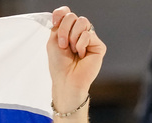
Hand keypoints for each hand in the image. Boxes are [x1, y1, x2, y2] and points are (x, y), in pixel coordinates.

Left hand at [47, 8, 104, 122]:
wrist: (66, 79)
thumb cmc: (59, 64)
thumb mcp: (53, 42)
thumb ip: (58, 26)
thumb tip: (63, 13)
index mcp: (67, 31)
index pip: (66, 13)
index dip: (61, 14)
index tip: (55, 23)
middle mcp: (78, 33)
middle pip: (73, 16)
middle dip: (64, 29)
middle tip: (63, 45)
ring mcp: (89, 38)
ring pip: (83, 22)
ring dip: (72, 37)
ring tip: (72, 50)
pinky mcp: (98, 45)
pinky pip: (89, 34)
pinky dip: (81, 44)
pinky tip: (81, 54)